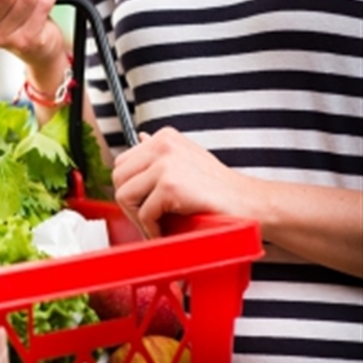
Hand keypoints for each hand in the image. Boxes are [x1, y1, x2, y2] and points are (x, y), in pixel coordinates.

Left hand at [112, 127, 255, 237]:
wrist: (250, 203)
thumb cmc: (219, 188)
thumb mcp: (187, 160)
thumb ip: (161, 152)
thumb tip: (138, 138)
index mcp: (164, 137)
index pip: (122, 162)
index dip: (129, 188)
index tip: (141, 205)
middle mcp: (162, 145)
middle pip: (118, 177)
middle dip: (129, 204)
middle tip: (146, 220)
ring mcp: (166, 163)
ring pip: (124, 194)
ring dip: (137, 217)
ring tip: (156, 226)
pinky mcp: (170, 185)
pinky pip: (144, 212)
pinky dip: (152, 229)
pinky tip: (167, 231)